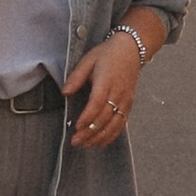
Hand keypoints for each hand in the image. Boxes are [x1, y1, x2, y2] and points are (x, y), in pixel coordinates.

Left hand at [64, 28, 145, 151]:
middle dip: (90, 132)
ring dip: (100, 137)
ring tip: (86, 145)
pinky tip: (101, 142)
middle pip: (105, 117)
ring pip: (114, 124)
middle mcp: (118, 93)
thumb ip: (76, 77)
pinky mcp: (129, 104)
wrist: (131, 49)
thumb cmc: (108, 54)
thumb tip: (65, 92)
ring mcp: (125, 100)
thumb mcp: (88, 60)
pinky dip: (111, 135)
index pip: (97, 103)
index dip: (87, 117)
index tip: (77, 127)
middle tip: (76, 142)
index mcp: (106, 81)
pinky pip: (121, 123)